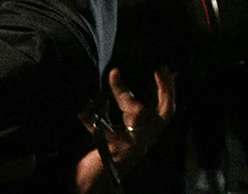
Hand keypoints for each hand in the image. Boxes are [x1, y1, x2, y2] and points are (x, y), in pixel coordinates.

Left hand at [76, 66, 176, 191]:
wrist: (88, 189)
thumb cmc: (96, 159)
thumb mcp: (109, 133)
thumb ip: (112, 114)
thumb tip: (109, 88)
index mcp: (145, 134)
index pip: (165, 108)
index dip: (167, 88)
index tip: (161, 67)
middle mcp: (144, 139)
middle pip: (165, 111)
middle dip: (165, 88)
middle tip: (160, 68)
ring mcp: (131, 145)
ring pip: (137, 113)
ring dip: (124, 93)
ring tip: (115, 75)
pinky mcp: (112, 150)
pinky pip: (101, 127)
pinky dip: (88, 115)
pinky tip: (80, 108)